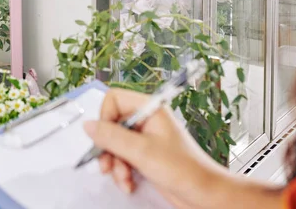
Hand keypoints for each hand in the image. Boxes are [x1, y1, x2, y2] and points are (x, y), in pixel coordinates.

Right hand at [83, 89, 234, 208]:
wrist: (207, 196)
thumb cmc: (186, 170)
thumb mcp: (142, 152)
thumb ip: (112, 137)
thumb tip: (88, 125)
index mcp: (150, 109)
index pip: (114, 99)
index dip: (105, 117)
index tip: (105, 137)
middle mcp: (146, 121)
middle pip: (111, 124)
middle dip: (107, 148)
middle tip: (107, 165)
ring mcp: (145, 139)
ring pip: (114, 144)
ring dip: (115, 164)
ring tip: (123, 178)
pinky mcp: (145, 156)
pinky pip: (122, 158)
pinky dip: (122, 172)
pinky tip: (128, 183)